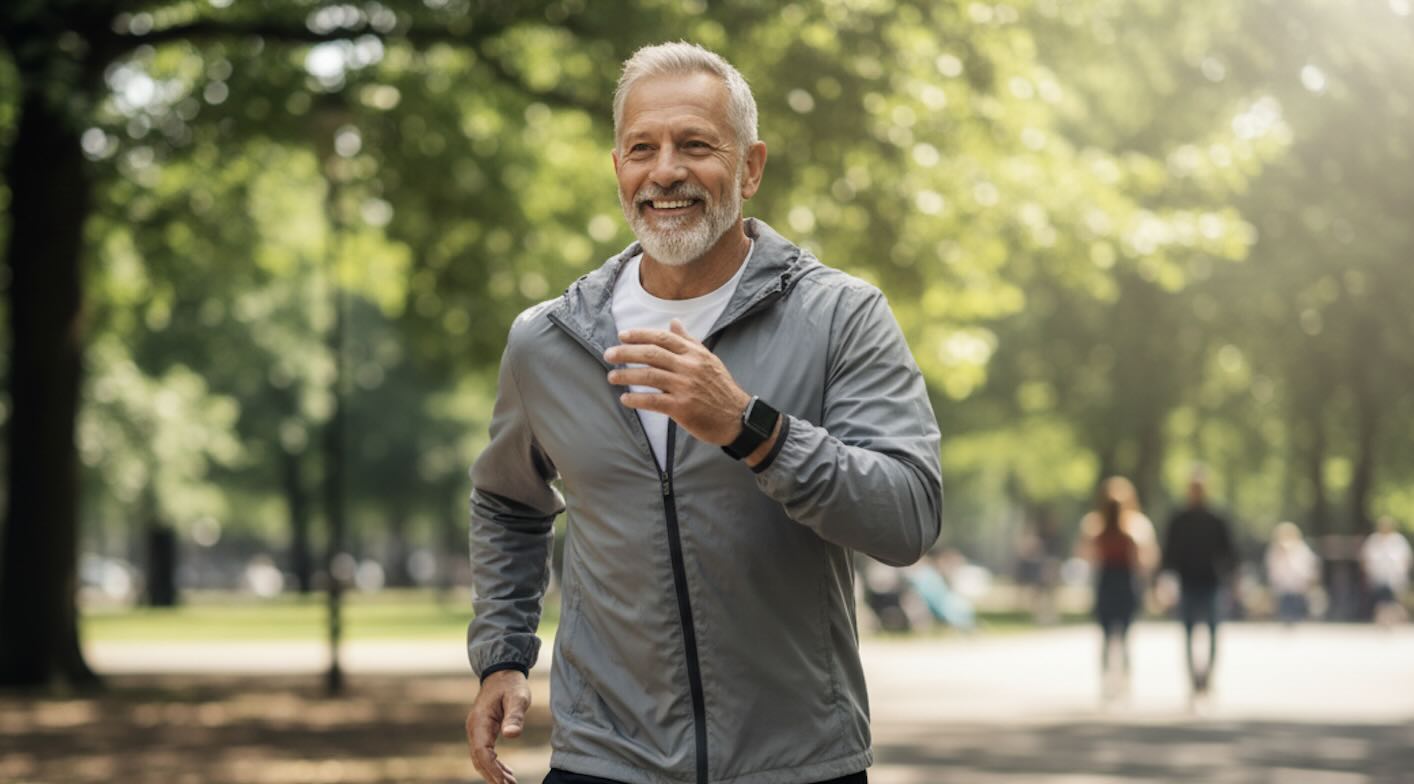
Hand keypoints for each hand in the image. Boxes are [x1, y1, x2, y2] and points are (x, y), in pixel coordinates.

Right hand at [466, 669, 530, 783]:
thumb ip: (515, 716)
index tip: (503, 782)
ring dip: (493, 772)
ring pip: (480, 758)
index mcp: (480, 721)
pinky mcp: (482, 731)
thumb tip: (511, 735)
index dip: (492, 769)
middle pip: (479, 759)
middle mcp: (474, 728)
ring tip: (509, 783)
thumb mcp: (518, 697)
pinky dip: (493, 765)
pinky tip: (505, 773)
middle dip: (493, 775)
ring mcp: (476, 730)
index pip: (482, 751)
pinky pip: (484, 752)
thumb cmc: (511, 684)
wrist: (502, 672)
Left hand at [604, 319, 750, 445]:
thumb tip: (673, 322)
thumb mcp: (708, 360)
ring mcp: (686, 387)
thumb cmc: (720, 388)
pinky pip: (654, 401)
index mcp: (695, 354)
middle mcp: (689, 367)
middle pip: (652, 354)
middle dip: (627, 352)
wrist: (737, 417)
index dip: (640, 335)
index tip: (622, 335)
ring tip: (612, 377)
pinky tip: (625, 400)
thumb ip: (689, 341)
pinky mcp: (682, 408)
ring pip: (649, 376)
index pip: (663, 338)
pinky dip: (637, 400)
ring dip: (627, 375)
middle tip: (609, 354)